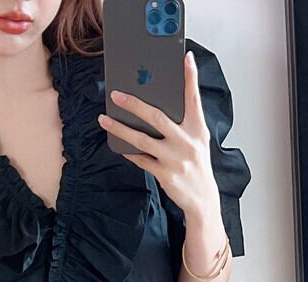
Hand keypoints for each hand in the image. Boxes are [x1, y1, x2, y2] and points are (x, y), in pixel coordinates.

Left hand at [98, 50, 220, 219]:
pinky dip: (128, 151)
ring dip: (120, 128)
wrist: (202, 199)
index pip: (194, 99)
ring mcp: (175, 159)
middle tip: (116, 94)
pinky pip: (141, 159)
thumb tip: (158, 106)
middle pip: (157, 117)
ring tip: (105, 119)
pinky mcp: (165, 174)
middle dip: (134, 104)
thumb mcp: (198, 141)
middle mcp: (187, 142)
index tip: (186, 58)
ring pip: (142, 139)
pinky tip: (117, 143)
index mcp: (198, 130)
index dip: (191, 77)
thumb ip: (184, 123)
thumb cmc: (197, 165)